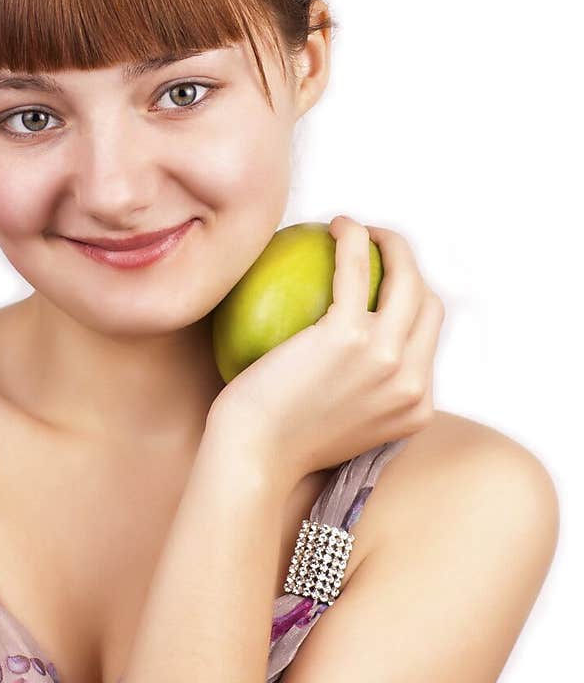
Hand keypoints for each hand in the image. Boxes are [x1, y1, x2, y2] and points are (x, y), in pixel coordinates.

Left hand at [205, 215, 445, 500]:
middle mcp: (413, 383)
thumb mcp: (337, 426)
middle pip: (430, 303)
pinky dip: (352, 237)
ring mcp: (387, 359)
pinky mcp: (350, 335)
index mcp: (417, 406)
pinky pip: (356, 267)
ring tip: (360, 229)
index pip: (428, 340)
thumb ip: (359, 394)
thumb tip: (349, 356)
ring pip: (408, 278)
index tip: (382, 283)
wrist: (253, 458)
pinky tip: (335, 224)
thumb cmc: (275, 443)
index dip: (412, 302)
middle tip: (377, 247)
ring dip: (390, 241)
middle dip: (411, 266)